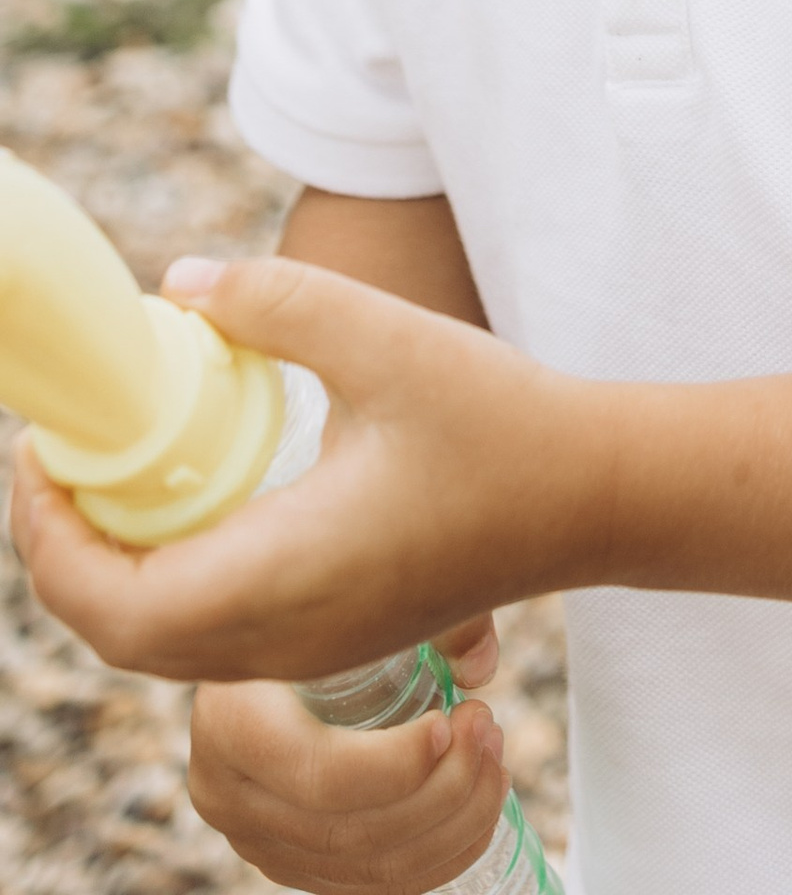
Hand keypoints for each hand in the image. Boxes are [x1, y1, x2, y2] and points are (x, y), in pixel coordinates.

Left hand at [9, 256, 600, 685]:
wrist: (593, 496)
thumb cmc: (501, 421)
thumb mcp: (387, 337)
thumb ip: (280, 300)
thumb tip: (179, 284)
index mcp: (283, 577)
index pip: (112, 601)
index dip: (46, 536)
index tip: (39, 450)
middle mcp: (283, 638)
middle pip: (118, 633)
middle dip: (63, 552)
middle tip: (58, 457)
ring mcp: (308, 652)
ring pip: (159, 643)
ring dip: (110, 571)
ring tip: (107, 473)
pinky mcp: (332, 641)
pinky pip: (206, 636)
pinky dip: (161, 582)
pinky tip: (185, 502)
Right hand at [190, 626, 511, 894]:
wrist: (260, 640)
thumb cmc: (309, 599)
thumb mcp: (349, 589)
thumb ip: (425, 613)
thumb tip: (481, 663)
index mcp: (230, 722)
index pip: (319, 774)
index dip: (396, 765)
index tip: (450, 722)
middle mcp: (230, 794)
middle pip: (351, 828)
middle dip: (444, 788)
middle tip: (489, 728)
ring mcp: (258, 838)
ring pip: (369, 865)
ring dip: (454, 822)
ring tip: (494, 760)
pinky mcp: (293, 859)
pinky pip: (372, 882)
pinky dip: (440, 853)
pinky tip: (479, 803)